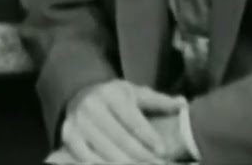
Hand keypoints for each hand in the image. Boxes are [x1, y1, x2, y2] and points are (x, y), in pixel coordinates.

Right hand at [60, 79, 185, 163]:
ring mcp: (78, 123)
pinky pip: (86, 159)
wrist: (79, 96)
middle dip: (142, 157)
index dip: (148, 136)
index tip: (163, 151)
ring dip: (126, 164)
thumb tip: (183, 103)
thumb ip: (158, 101)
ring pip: (105, 152)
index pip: (132, 119)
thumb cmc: (114, 99)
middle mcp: (92, 107)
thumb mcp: (134, 94)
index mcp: (110, 94)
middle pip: (120, 139)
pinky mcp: (69, 137)